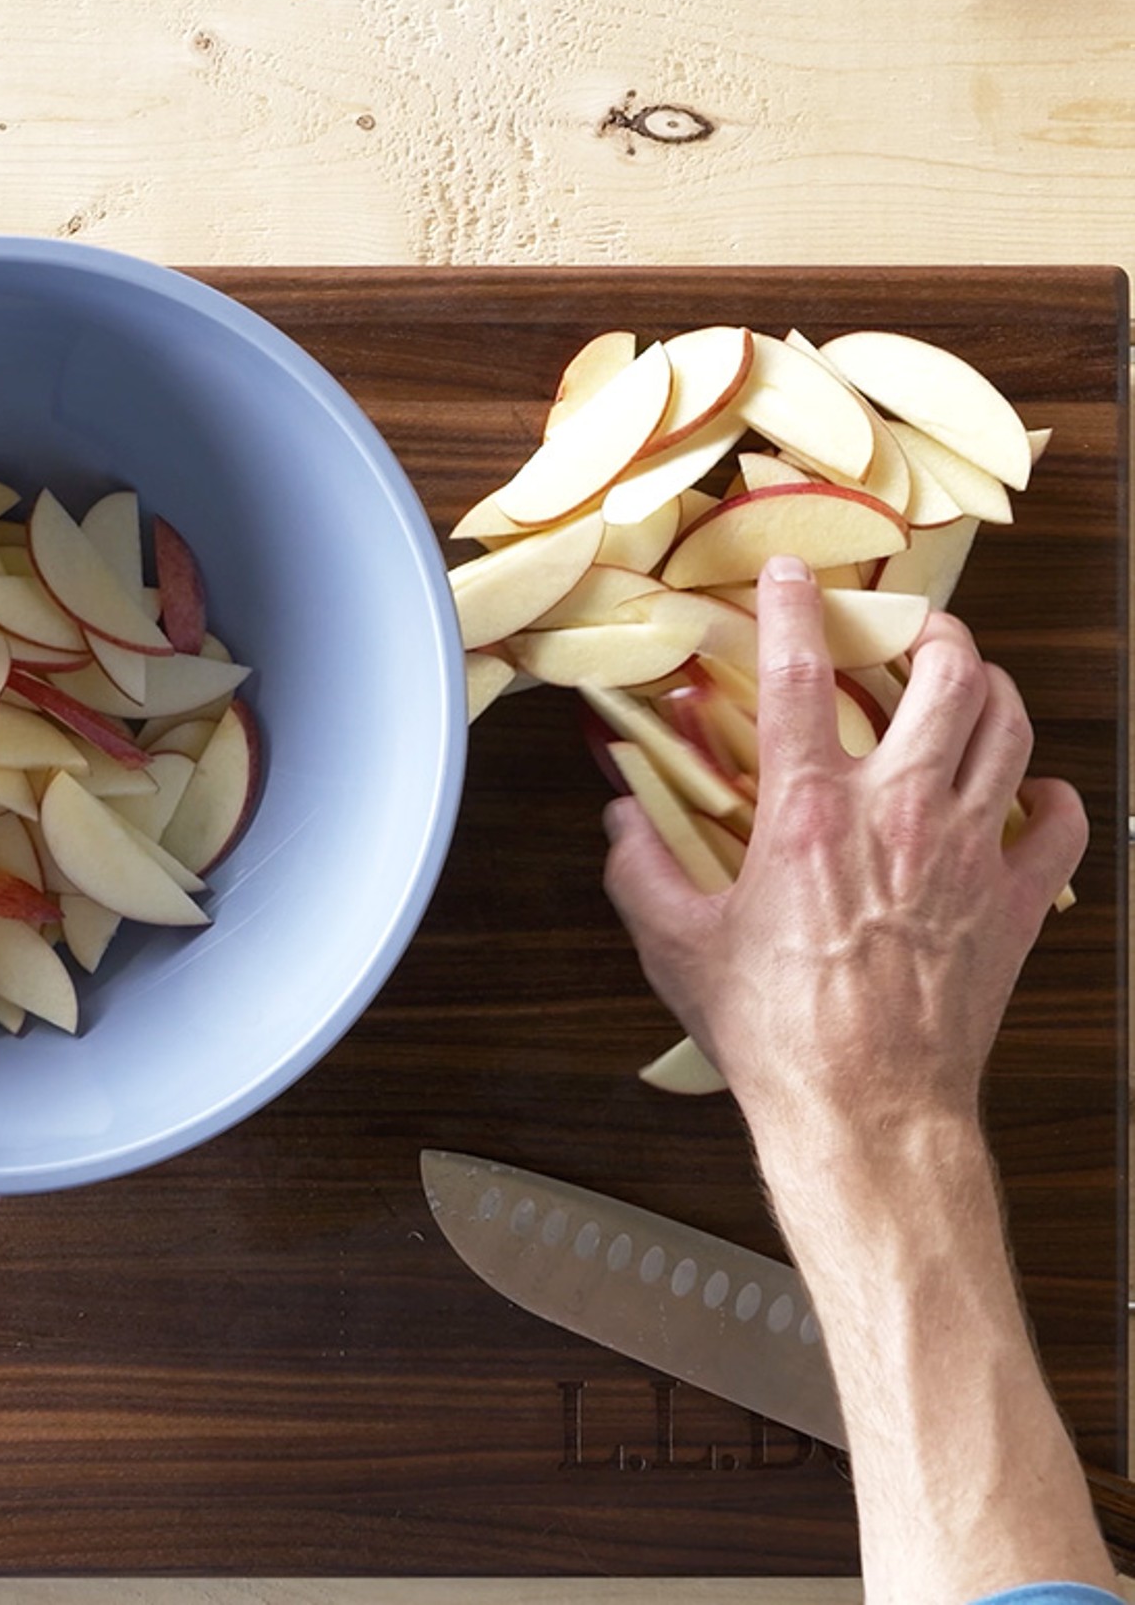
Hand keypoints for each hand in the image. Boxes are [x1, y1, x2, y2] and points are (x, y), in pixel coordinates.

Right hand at [602, 556, 1086, 1143]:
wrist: (866, 1108)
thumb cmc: (775, 1031)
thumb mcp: (675, 946)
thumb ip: (639, 868)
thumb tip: (619, 817)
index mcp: (808, 815)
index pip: (803, 676)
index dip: (795, 608)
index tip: (793, 573)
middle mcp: (900, 814)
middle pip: (949, 678)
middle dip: (936, 632)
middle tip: (915, 630)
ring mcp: (971, 853)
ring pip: (1011, 729)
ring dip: (991, 691)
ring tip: (967, 686)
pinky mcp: (1017, 902)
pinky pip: (1063, 822)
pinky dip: (1052, 795)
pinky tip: (1028, 794)